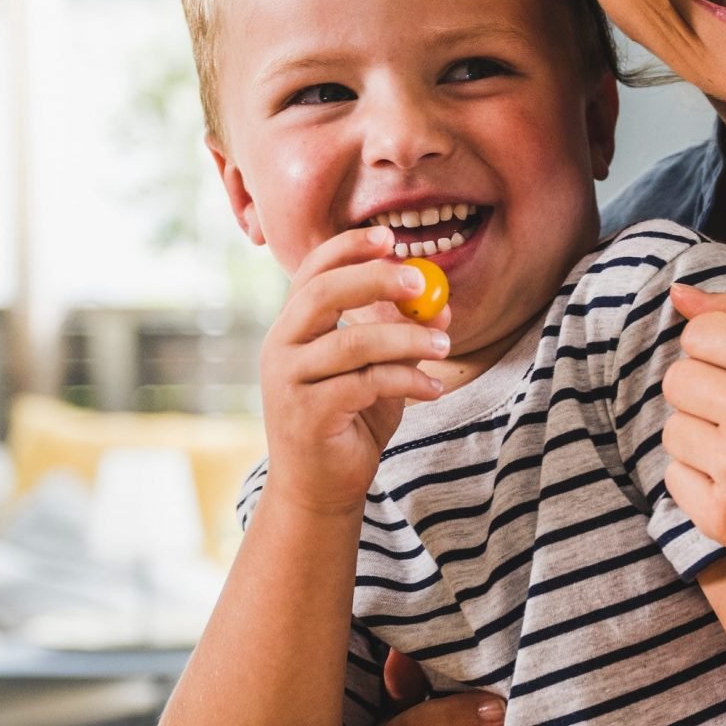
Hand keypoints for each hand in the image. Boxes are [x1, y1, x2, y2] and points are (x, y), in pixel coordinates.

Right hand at [261, 228, 455, 518]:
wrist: (320, 488)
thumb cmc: (348, 422)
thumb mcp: (379, 372)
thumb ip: (400, 339)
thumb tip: (442, 310)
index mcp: (292, 328)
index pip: (312, 272)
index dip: (348, 248)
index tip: (389, 237)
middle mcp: (280, 347)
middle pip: (323, 295)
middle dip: (375, 280)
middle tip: (421, 283)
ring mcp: (289, 381)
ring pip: (352, 343)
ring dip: (406, 339)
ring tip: (444, 348)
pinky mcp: (308, 414)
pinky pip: (366, 384)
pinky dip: (407, 381)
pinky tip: (432, 389)